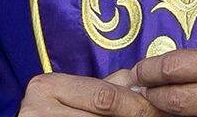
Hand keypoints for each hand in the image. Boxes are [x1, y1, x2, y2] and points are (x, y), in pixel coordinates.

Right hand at [18, 72, 158, 115]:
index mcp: (46, 86)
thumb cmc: (54, 115)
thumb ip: (106, 86)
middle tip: (158, 116)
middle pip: (103, 114)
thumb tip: (143, 81)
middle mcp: (36, 107)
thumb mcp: (76, 95)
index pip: (104, 96)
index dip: (138, 104)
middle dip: (136, 115)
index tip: (160, 107)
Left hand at [127, 45, 196, 115]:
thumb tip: (156, 71)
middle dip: (152, 94)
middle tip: (139, 90)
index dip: (149, 70)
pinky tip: (177, 114)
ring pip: (185, 116)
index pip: (176, 67)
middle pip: (176, 97)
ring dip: (165, 110)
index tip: (138, 71)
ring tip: (156, 102)